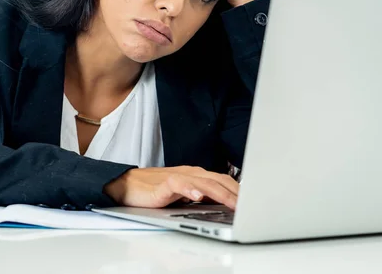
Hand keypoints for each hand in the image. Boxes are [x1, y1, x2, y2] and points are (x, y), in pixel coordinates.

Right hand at [103, 166, 239, 209]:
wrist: (127, 185)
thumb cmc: (156, 191)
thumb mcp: (184, 196)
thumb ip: (203, 198)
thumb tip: (225, 207)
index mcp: (197, 176)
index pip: (224, 180)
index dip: (240, 190)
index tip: (254, 201)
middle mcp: (190, 174)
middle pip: (219, 180)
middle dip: (237, 194)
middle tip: (250, 207)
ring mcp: (177, 177)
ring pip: (204, 182)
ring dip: (221, 193)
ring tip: (234, 204)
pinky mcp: (163, 184)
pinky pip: (179, 184)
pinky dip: (190, 190)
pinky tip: (198, 197)